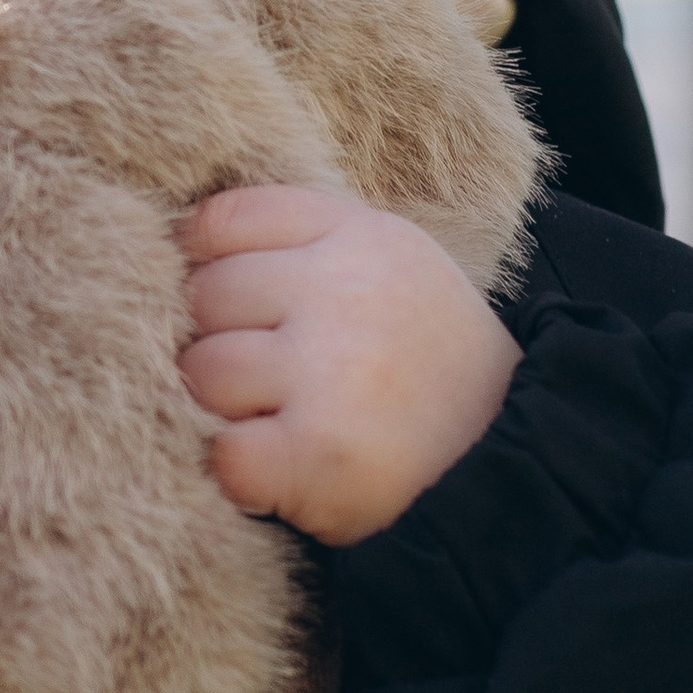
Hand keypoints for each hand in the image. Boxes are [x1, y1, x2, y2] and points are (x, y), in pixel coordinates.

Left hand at [177, 187, 521, 545]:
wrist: (510, 461)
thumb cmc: (426, 361)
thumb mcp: (389, 264)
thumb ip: (302, 241)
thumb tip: (182, 244)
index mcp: (360, 235)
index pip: (224, 221)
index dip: (208, 268)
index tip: (234, 309)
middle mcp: (345, 291)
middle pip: (204, 299)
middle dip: (219, 343)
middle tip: (271, 380)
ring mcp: (331, 370)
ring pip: (204, 373)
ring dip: (228, 409)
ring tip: (284, 423)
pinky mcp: (320, 452)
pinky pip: (225, 453)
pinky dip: (242, 471)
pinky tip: (285, 470)